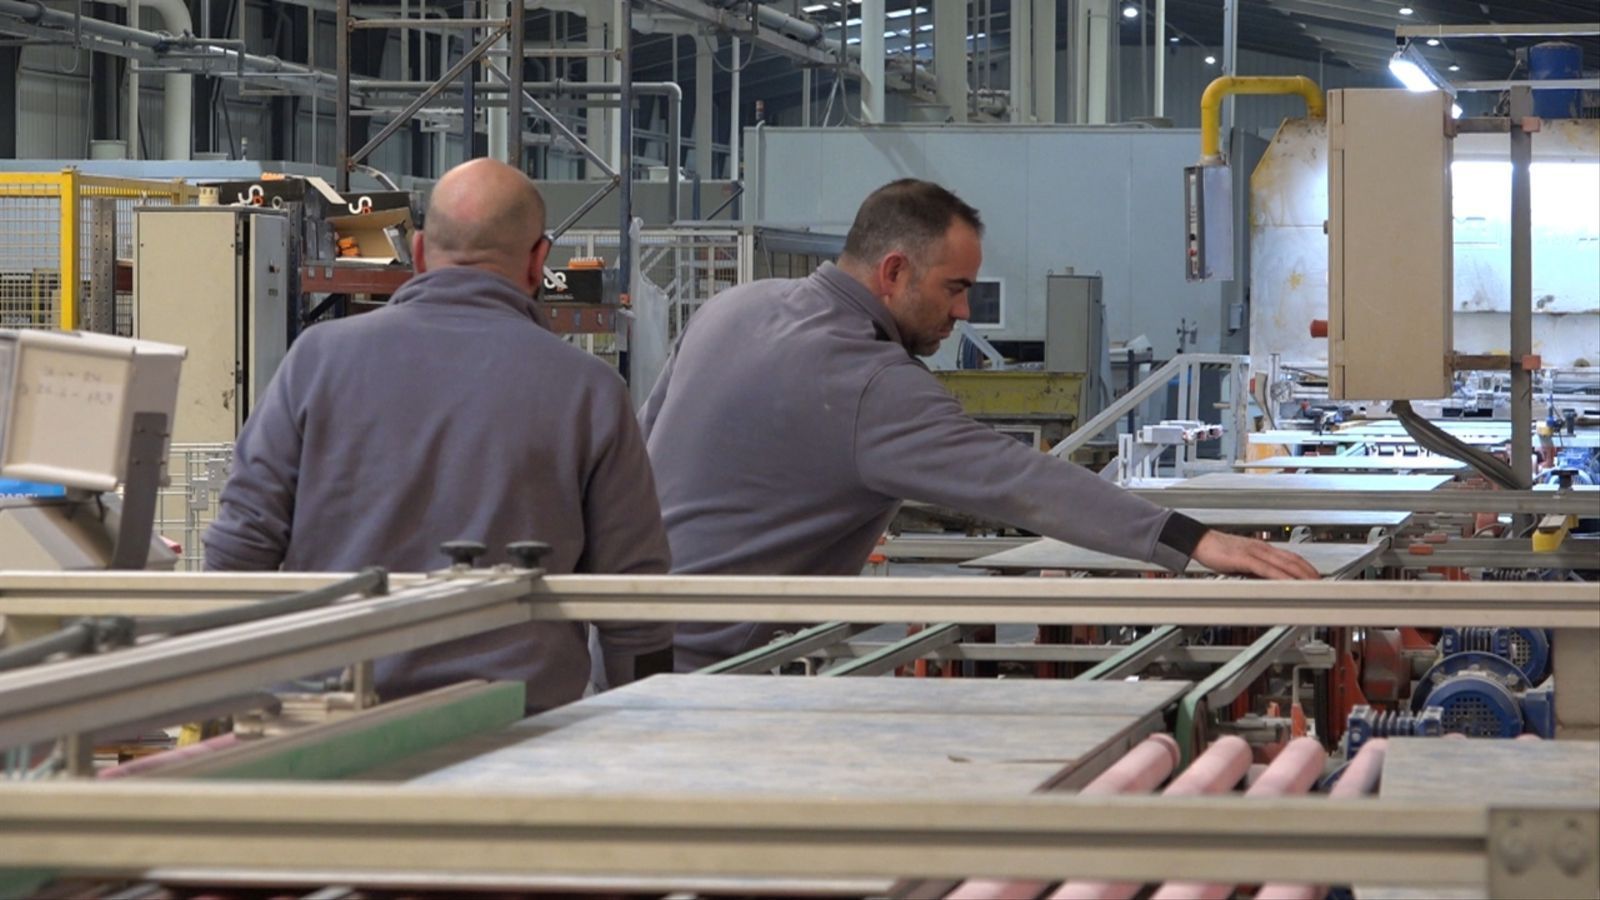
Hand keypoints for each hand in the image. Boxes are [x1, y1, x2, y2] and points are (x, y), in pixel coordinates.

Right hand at [1192, 531, 1319, 579]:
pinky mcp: (1245, 558)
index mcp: (1263, 548)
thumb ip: (1257, 570)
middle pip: (1294, 560)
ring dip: (1302, 576)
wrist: (1199, 540)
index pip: (1292, 557)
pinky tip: (1289, 585)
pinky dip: (1281, 577)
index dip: (1308, 568)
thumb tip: (1268, 582)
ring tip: (1314, 587)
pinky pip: (1267, 569)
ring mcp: (1255, 552)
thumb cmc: (1217, 550)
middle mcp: (1263, 548)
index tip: (1318, 579)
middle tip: (1324, 586)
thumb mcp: (1242, 562)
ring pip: (1285, 564)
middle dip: (1311, 573)